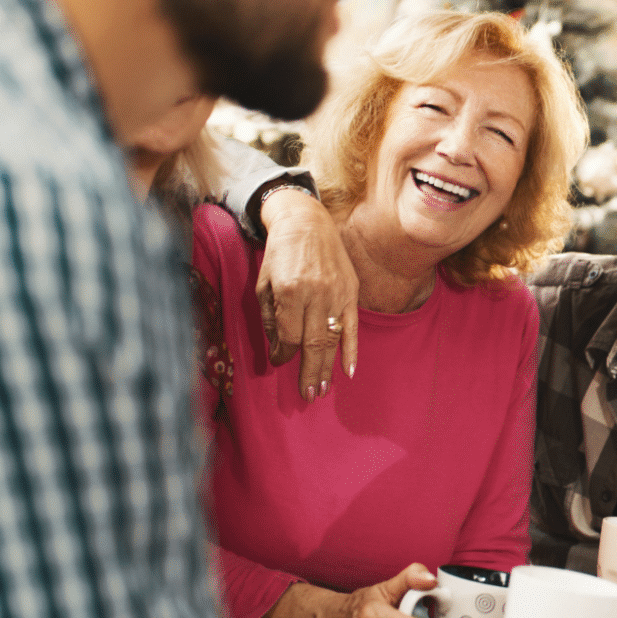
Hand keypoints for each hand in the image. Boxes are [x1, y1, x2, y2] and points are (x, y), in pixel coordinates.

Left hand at [255, 188, 357, 399]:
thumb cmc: (279, 254)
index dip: (283, 353)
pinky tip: (349, 370)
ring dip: (327, 367)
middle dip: (309, 371)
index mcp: (290, 291)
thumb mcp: (264, 283)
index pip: (288, 335)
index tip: (279, 361)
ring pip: (333, 339)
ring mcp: (337, 293)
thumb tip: (277, 348)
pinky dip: (352, 350)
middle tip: (307, 394)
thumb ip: (270, 316)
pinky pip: (352, 326)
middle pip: (313, 343)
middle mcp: (316, 294)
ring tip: (322, 389)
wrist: (307, 223)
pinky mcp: (351, 292)